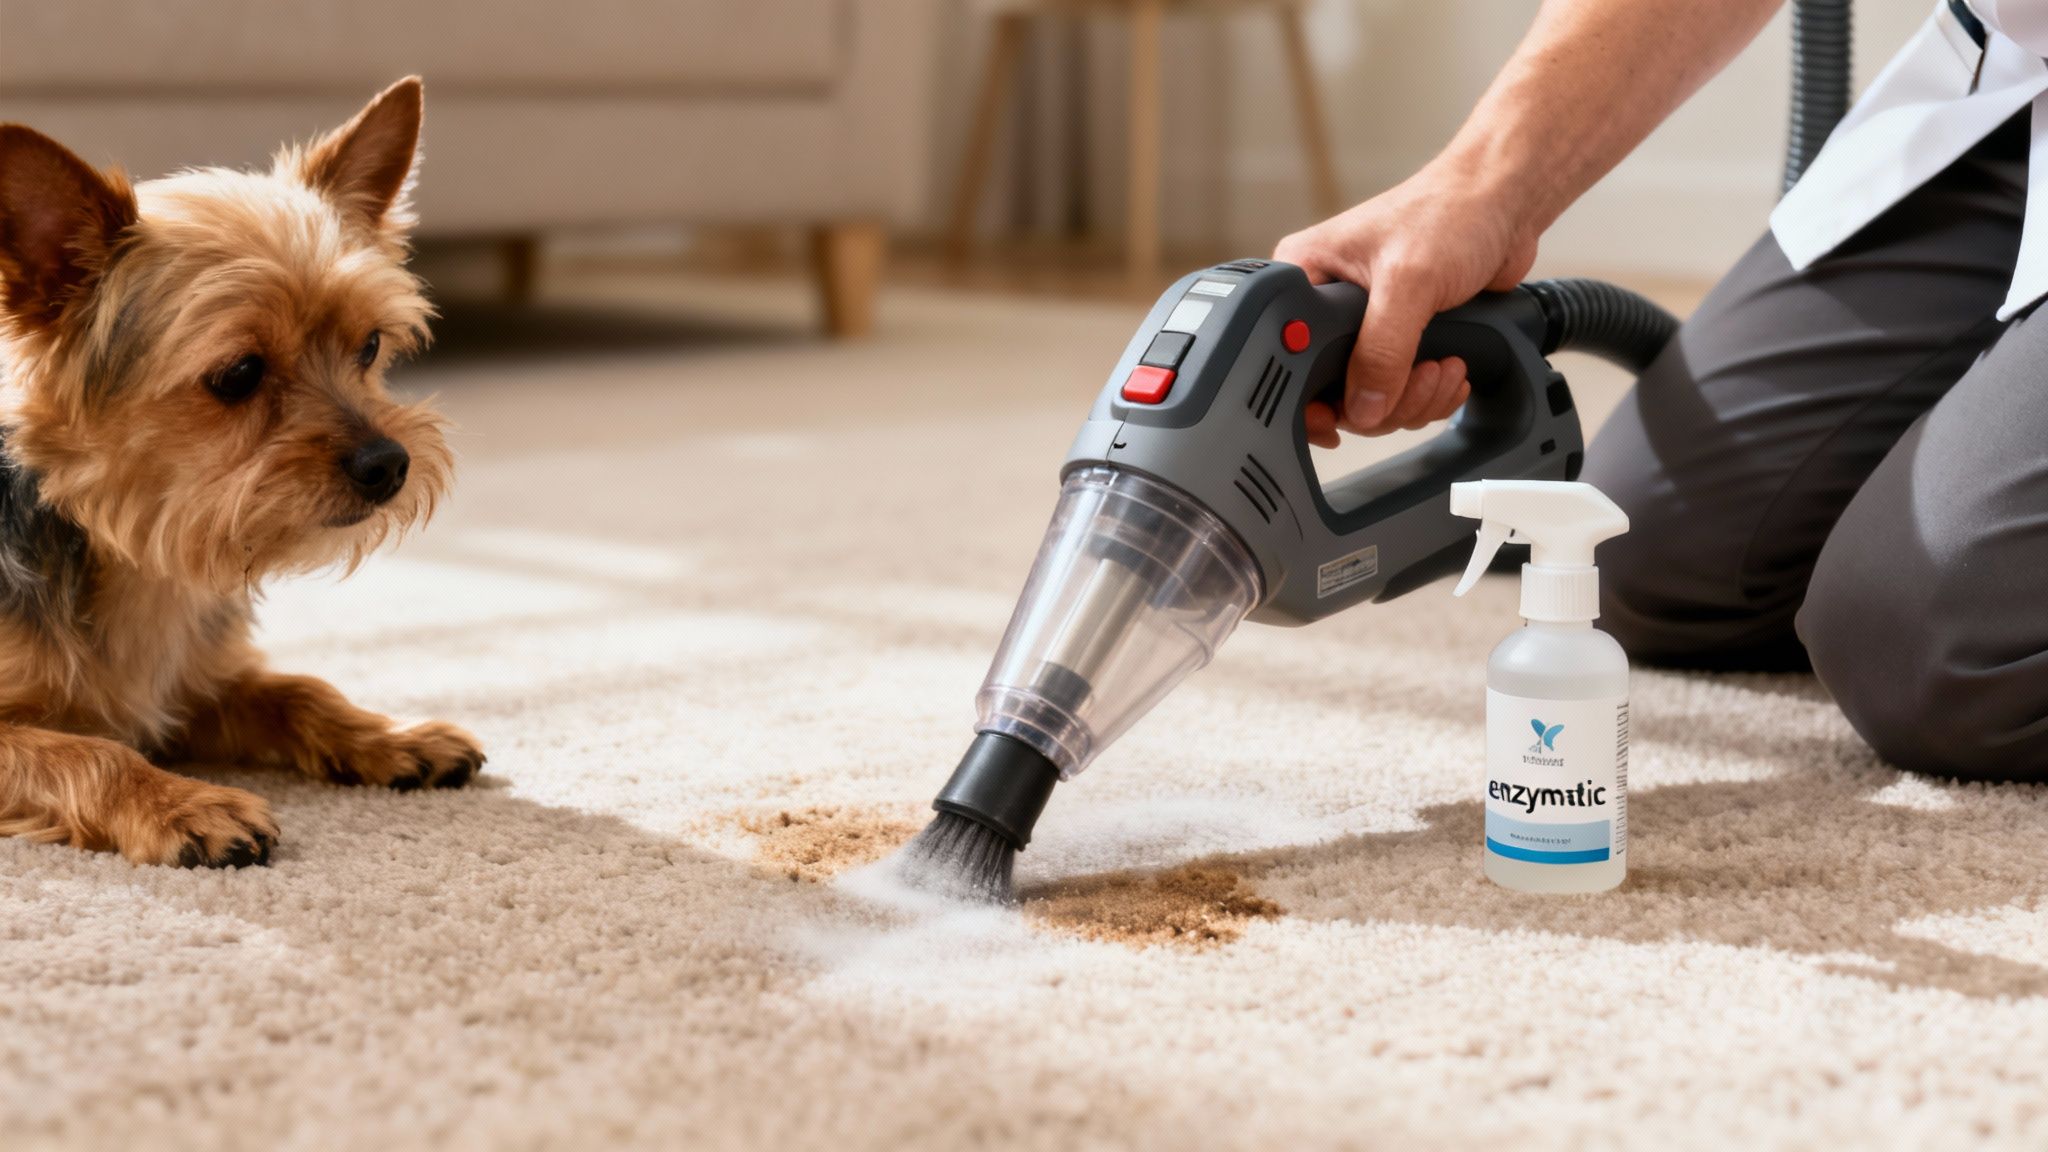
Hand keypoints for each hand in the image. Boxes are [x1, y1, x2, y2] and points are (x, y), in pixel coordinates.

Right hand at [1274, 159, 1538, 446]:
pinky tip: (1452, 367)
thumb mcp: (1407, 282)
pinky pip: (1403, 391)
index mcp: (1306, 276)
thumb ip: (1380, 351)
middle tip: (1419, 376)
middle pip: (1334, 390)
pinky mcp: (1401, 337)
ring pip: (1373, 398)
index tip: (1349, 415)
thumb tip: (1362, 408)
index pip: (1289, 356)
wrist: (1503, 204)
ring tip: (1445, 366)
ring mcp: (1366, 324)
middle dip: (1387, 398)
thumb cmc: (1449, 212)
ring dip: (1417, 396)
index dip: (1314, 397)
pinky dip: (1431, 392)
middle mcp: (1328, 303)